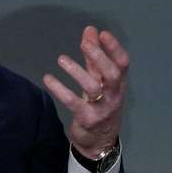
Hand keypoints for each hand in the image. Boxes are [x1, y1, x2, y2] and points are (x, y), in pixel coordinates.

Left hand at [42, 26, 129, 157]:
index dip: (115, 48)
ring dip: (77, 72)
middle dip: (99, 58)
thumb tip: (90, 31)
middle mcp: (114, 96)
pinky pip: (73, 102)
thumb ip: (94, 58)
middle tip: (85, 44)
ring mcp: (102, 109)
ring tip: (61, 59)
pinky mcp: (88, 119)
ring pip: (92, 88)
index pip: (123, 64)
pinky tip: (48, 79)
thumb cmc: (100, 106)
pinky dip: (60, 90)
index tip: (103, 33)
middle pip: (111, 74)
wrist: (100, 142)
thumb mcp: (100, 82)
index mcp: (119, 85)